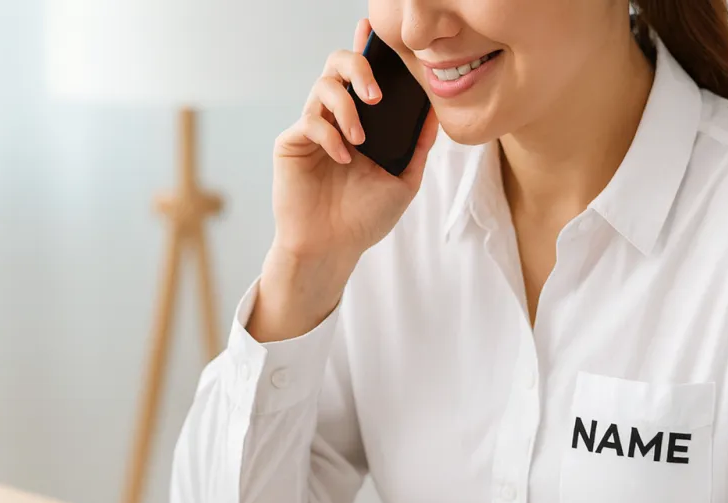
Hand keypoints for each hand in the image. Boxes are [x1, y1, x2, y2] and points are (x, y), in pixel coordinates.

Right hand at [250, 19, 438, 342]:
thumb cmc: (363, 218)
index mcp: (363, 122)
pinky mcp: (292, 143)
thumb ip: (417, 147)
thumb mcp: (402, 182)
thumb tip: (435, 114)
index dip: (367, 47)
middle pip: (338, 65)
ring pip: (323, 87)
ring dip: (347, 107)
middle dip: (358, 66)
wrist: (332, 248)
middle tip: (376, 95)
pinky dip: (330, 133)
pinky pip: (310, 120)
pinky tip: (343, 157)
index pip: (364, 76)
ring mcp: (312, 128)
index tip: (374, 29)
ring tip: (360, 139)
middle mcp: (336, 118)